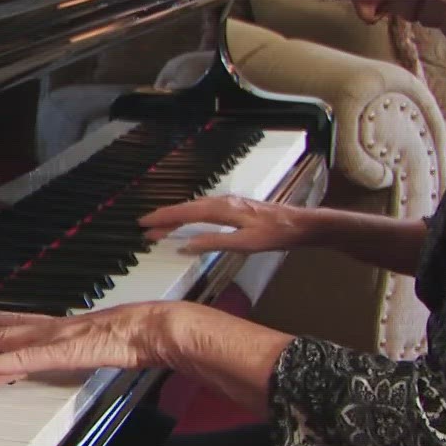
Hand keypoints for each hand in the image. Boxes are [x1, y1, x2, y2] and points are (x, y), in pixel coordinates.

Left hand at [0, 302, 207, 393]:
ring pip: (1, 344)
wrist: (157, 329)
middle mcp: (54, 330)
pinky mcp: (55, 353)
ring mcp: (52, 340)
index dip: (1, 320)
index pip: (26, 324)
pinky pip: (17, 361)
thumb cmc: (146, 335)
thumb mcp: (121, 345)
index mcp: (68, 328)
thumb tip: (118, 349)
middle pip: (4, 333)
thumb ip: (112, 347)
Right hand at [138, 195, 312, 254]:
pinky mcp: (235, 205)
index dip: (164, 218)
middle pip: (187, 207)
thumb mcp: (244, 244)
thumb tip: (185, 244)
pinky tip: (188, 219)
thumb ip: (214, 242)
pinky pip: (204, 207)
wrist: (300, 224)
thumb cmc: (275, 235)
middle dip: (165, 216)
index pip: (186, 213)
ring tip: (161, 224)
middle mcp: (223, 201)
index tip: (144, 223)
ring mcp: (229, 202)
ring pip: (195, 206)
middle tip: (145, 225)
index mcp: (222, 209)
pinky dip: (190, 213)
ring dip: (177, 214)